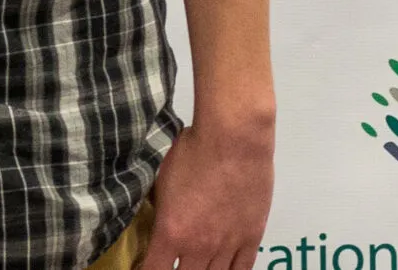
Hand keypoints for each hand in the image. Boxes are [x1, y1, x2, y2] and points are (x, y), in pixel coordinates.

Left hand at [134, 118, 273, 269]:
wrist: (233, 140)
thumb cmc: (192, 151)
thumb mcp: (160, 177)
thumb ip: (156, 205)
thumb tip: (152, 215)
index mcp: (171, 232)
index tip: (145, 267)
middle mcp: (199, 246)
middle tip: (172, 263)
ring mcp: (228, 245)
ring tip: (196, 264)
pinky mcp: (251, 237)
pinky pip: (242, 269)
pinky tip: (221, 269)